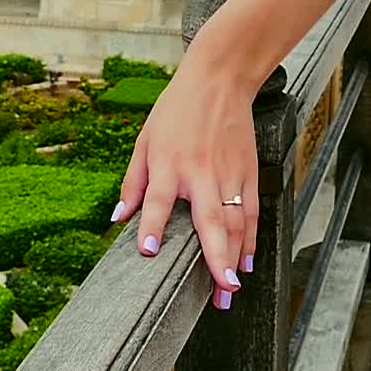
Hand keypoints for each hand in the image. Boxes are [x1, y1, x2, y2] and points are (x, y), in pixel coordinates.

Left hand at [112, 72, 257, 309]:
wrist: (219, 80)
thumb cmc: (177, 110)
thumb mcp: (144, 140)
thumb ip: (133, 183)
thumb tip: (119, 218)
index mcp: (169, 164)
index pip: (158, 200)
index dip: (152, 226)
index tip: (150, 252)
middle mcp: (201, 173)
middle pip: (210, 220)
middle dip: (216, 258)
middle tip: (220, 290)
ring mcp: (229, 175)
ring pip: (236, 223)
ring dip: (235, 258)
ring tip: (231, 289)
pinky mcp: (249, 173)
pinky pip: (251, 213)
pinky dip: (250, 240)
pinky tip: (246, 263)